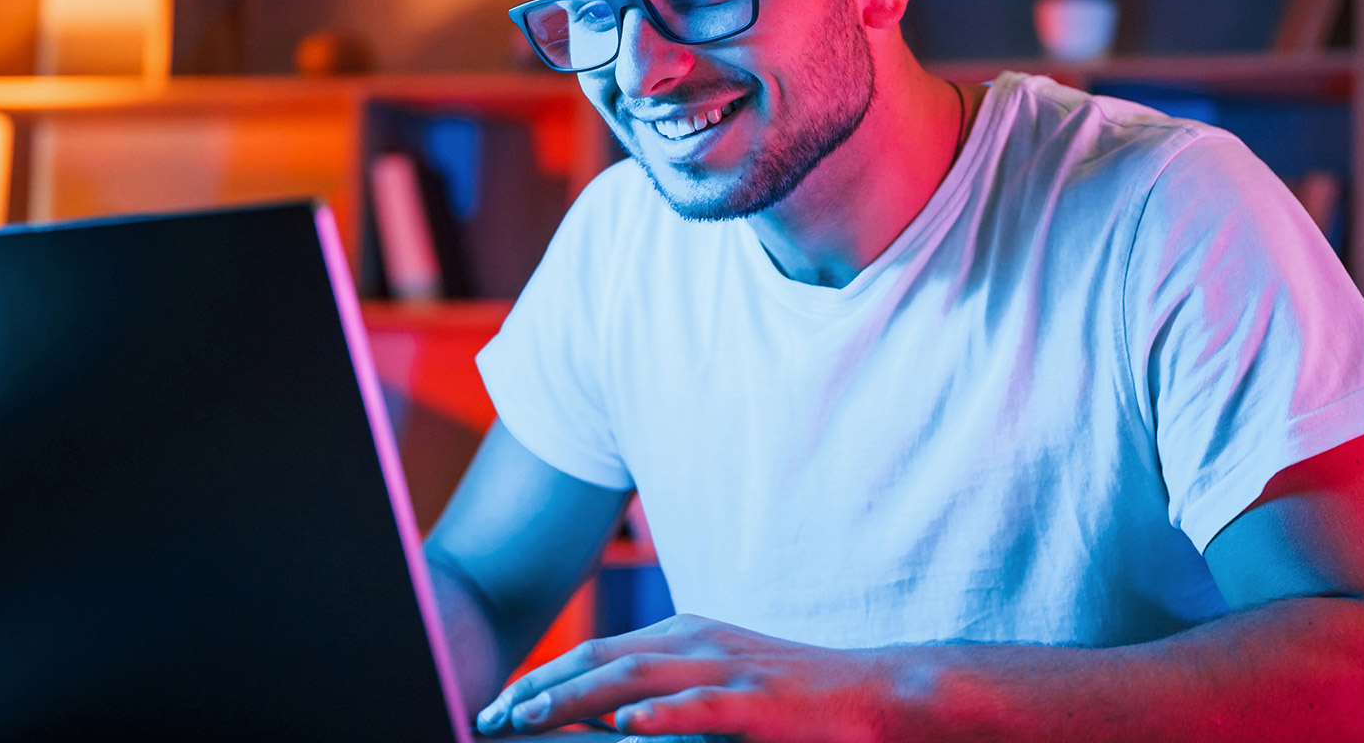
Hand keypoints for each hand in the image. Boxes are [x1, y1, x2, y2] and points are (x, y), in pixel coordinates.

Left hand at [473, 614, 893, 742]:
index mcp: (683, 636)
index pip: (595, 652)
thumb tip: (607, 721)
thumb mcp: (718, 686)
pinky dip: (658, 715)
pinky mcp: (755, 701)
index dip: (541, 676)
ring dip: (573, 698)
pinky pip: (698, 707)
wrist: (874, 696)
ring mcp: (724, 668)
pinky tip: (623, 727)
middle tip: (488, 716)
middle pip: (599, 658)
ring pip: (633, 677)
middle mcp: (694, 642)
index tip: (497, 704)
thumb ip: (663, 695)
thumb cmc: (792, 700)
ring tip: (526, 718)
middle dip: (538, 687)